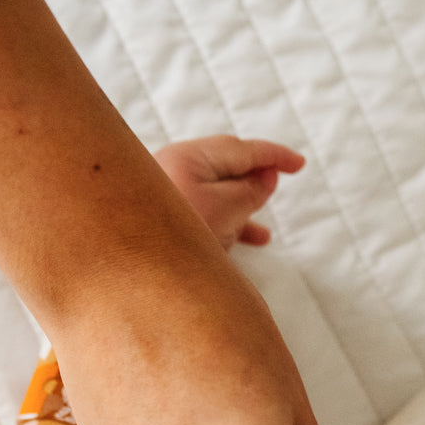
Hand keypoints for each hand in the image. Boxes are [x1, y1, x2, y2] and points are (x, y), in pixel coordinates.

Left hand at [154, 136, 305, 247]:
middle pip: (223, 167)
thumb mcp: (226, 210)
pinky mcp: (157, 222)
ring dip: (241, 211)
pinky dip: (224, 227)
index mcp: (187, 158)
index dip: (274, 156)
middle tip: (278, 185)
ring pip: (213, 196)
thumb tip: (265, 176)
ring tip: (263, 232)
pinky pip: (201, 216)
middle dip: (253, 177)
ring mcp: (162, 196)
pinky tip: (238, 247)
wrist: (125, 275)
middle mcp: (169, 169)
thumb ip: (251, 190)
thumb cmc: (174, 238)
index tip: (299, 163)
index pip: (240, 149)